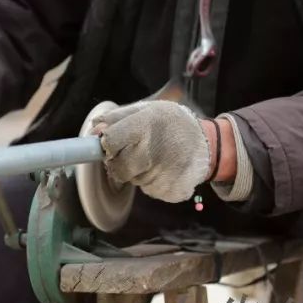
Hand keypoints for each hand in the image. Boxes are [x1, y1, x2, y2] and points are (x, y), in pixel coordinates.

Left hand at [93, 100, 211, 202]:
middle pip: (118, 168)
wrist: (208, 144)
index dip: (108, 145)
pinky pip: (149, 191)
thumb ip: (118, 117)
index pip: (109, 142)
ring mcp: (162, 175)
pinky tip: (166, 169)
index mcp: (145, 126)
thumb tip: (93, 129)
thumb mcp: (148, 109)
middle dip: (122, 162)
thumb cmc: (172, 124)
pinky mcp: (171, 192)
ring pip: (133, 181)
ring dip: (139, 172)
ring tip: (158, 158)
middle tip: (138, 151)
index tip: (113, 144)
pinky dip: (154, 182)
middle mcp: (153, 152)